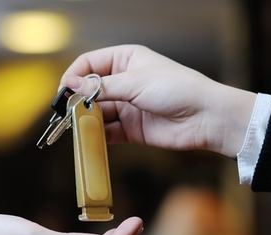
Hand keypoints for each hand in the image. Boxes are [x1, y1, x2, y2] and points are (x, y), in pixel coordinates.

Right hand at [60, 44, 256, 157]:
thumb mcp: (136, 82)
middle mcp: (124, 82)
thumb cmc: (178, 89)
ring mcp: (127, 106)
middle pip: (90, 90)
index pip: (89, 63)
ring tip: (76, 128)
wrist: (206, 118)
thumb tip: (72, 85)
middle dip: (77, 101)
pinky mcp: (131, 129)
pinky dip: (96, 137)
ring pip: (97, 113)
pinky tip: (89, 139)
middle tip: (66, 113)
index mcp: (126, 60)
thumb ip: (102, 87)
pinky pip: (107, 133)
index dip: (74, 76)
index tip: (64, 91)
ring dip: (85, 120)